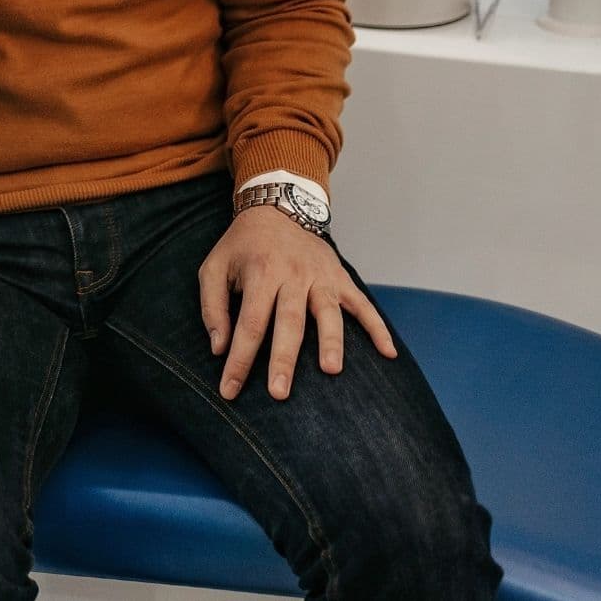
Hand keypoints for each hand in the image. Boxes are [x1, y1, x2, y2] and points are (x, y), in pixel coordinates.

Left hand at [199, 207, 399, 401]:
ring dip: (331, 342)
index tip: (230, 390)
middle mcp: (293, 276)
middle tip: (279, 393)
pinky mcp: (341, 278)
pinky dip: (378, 327)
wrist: (276, 207)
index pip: (249, 324)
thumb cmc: (241, 246)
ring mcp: (321, 277)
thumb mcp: (213, 267)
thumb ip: (212, 307)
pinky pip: (362, 305)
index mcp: (260, 273)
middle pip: (289, 323)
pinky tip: (388, 352)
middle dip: (283, 359)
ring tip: (331, 371)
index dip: (239, 359)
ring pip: (328, 313)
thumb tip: (219, 348)